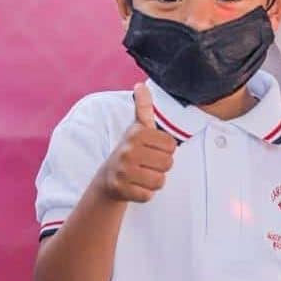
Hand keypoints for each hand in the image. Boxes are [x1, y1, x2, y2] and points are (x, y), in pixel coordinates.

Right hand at [98, 83, 176, 202]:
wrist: (108, 177)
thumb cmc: (131, 150)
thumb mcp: (137, 128)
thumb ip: (144, 107)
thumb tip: (140, 85)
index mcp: (136, 133)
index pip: (171, 145)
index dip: (165, 150)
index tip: (152, 149)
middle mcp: (128, 150)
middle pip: (168, 164)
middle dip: (161, 166)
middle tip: (146, 163)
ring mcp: (123, 171)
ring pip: (160, 181)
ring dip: (154, 181)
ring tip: (142, 174)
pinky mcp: (121, 189)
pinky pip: (149, 195)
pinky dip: (145, 193)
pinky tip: (135, 186)